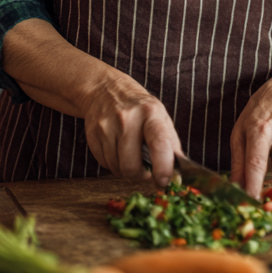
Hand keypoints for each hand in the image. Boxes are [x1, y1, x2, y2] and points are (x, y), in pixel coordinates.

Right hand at [81, 72, 183, 186]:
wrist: (106, 90)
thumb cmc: (140, 108)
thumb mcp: (161, 117)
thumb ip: (171, 144)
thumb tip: (179, 173)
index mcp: (151, 113)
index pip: (159, 143)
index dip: (163, 167)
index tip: (164, 181)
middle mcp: (128, 118)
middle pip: (132, 165)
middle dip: (140, 176)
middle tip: (146, 172)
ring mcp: (107, 126)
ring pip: (117, 168)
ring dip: (126, 171)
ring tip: (131, 156)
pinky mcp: (93, 134)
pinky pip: (104, 164)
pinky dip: (113, 165)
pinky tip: (118, 151)